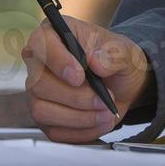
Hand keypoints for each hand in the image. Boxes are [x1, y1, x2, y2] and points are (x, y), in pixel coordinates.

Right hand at [22, 17, 152, 142]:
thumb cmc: (115, 60)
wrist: (121, 84)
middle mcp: (40, 63)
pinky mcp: (45, 117)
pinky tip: (100, 122)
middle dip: (76, 97)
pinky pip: (53, 131)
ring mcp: (39, 92)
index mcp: (54, 35)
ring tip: (105, 113)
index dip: (57, 61)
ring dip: (79, 117)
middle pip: (39, 84)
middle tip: (103, 99)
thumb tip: (96, 62)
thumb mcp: (125, 51)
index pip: (40, 43)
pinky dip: (81, 131)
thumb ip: (114, 54)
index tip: (79, 76)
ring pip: (41, 110)